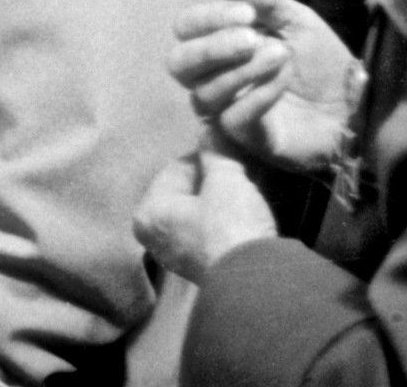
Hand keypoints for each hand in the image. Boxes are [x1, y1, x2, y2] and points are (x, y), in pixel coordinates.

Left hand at [132, 145, 277, 283]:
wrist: (258, 281)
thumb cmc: (231, 225)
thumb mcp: (224, 177)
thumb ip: (214, 149)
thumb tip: (210, 125)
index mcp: (148, 212)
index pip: (177, 167)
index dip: (206, 158)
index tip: (229, 157)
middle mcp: (155, 236)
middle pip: (187, 189)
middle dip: (214, 180)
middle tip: (239, 175)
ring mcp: (177, 254)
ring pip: (200, 209)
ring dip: (222, 198)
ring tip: (245, 195)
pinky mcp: (201, 266)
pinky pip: (210, 230)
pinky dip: (226, 220)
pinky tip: (244, 216)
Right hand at [168, 0, 359, 174]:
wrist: (355, 100)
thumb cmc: (319, 59)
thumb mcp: (295, 19)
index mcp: (219, 45)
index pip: (186, 29)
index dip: (208, 18)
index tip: (247, 12)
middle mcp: (214, 78)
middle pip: (179, 64)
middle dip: (211, 47)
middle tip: (251, 38)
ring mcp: (226, 111)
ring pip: (204, 93)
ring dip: (242, 69)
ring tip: (280, 55)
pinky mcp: (247, 139)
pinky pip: (234, 119)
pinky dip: (258, 94)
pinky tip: (282, 79)